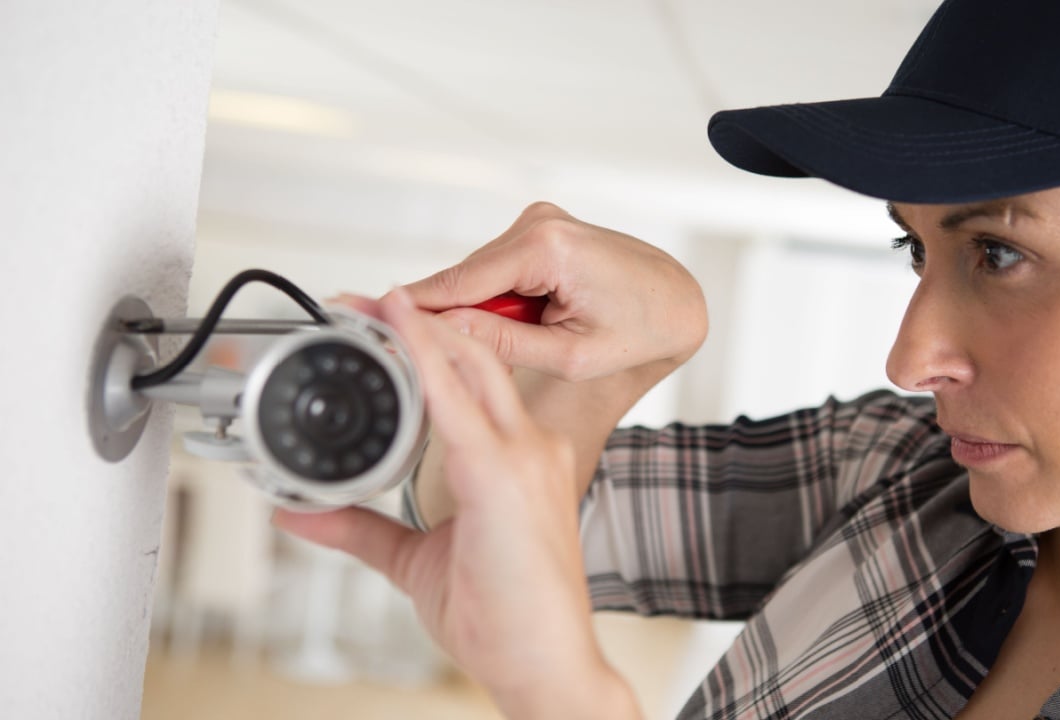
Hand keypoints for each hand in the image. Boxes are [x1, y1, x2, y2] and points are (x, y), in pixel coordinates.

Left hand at [273, 289, 640, 718]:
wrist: (547, 664)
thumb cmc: (507, 617)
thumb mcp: (416, 561)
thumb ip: (363, 530)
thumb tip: (301, 514)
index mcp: (521, 461)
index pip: (475, 382)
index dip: (428, 347)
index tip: (382, 324)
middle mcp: (530, 447)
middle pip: (477, 358)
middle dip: (419, 322)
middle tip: (363, 299)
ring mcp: (524, 456)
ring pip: (471, 364)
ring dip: (416, 331)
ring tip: (371, 304)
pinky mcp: (504, 475)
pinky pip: (457, 403)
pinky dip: (424, 361)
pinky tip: (399, 332)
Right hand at [400, 202, 706, 381]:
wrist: (678, 300)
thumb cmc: (640, 329)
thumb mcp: (572, 355)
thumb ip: (504, 344)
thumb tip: (443, 332)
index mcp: (548, 248)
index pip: (460, 282)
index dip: (413, 305)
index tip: (364, 314)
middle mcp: (539, 222)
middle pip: (465, 279)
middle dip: (460, 318)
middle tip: (456, 358)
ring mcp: (539, 220)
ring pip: (480, 277)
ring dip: (489, 311)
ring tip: (534, 338)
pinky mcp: (540, 228)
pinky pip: (499, 270)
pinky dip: (505, 299)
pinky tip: (535, 319)